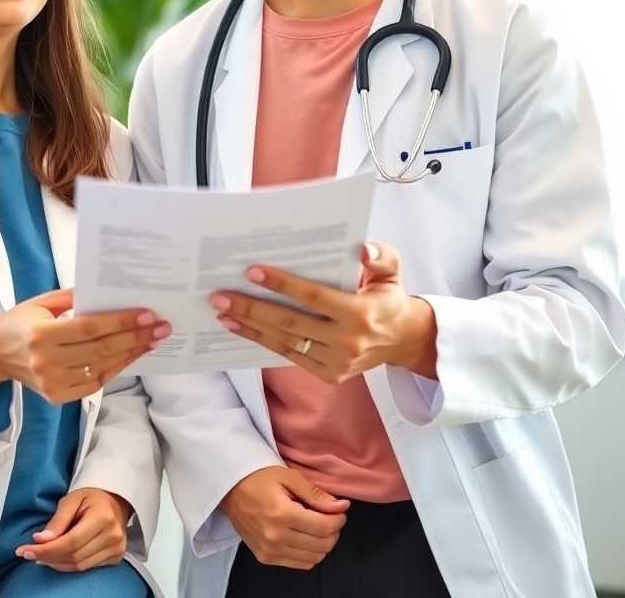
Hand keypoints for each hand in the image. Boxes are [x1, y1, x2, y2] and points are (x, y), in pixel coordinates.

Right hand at [0, 289, 170, 403]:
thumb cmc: (20, 321)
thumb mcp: (43, 302)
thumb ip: (75, 298)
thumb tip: (110, 292)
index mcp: (41, 334)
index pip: (90, 328)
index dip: (121, 321)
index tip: (148, 314)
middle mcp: (47, 362)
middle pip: (102, 349)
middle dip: (136, 337)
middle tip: (162, 327)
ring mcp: (53, 383)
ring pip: (103, 368)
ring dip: (131, 354)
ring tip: (153, 340)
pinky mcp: (58, 397)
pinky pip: (96, 382)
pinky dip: (116, 369)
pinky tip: (131, 355)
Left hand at [15, 488, 132, 570]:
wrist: (114, 501)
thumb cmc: (90, 497)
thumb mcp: (71, 499)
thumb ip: (58, 520)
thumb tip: (40, 540)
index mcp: (103, 517)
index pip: (71, 542)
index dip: (47, 549)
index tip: (26, 550)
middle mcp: (112, 536)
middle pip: (74, 556)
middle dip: (48, 558)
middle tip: (29, 554)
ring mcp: (116, 548)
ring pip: (80, 566)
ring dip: (57, 564)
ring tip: (41, 557)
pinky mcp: (116, 557)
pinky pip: (88, 568)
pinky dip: (69, 566)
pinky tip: (57, 560)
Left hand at [210, 244, 437, 383]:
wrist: (403, 340)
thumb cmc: (389, 297)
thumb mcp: (392, 271)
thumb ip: (380, 257)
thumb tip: (362, 249)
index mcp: (360, 313)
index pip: (313, 297)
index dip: (282, 284)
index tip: (252, 271)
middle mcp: (347, 342)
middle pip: (290, 323)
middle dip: (252, 308)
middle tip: (220, 296)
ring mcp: (337, 363)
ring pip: (285, 343)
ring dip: (250, 327)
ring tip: (222, 313)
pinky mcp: (329, 375)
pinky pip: (289, 356)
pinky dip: (262, 342)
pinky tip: (241, 329)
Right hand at [220, 466, 347, 569]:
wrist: (229, 489)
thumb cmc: (259, 477)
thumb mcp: (288, 477)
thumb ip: (315, 494)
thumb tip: (341, 507)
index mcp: (282, 514)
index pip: (323, 528)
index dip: (338, 520)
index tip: (340, 511)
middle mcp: (276, 537)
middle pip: (322, 546)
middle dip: (333, 532)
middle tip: (330, 517)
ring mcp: (269, 551)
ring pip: (313, 558)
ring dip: (323, 544)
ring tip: (318, 526)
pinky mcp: (265, 558)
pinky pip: (299, 564)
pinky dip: (309, 553)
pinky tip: (305, 537)